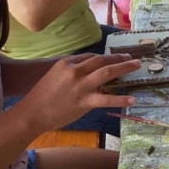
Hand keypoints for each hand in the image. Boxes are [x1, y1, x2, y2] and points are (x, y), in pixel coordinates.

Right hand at [16, 54, 139, 132]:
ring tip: (137, 66)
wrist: (32, 112)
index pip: (91, 56)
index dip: (106, 57)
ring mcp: (80, 85)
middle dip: (118, 58)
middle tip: (132, 57)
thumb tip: (88, 73)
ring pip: (107, 73)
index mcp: (66, 63)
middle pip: (102, 60)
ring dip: (124, 67)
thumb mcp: (55, 76)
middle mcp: (75, 71)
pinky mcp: (84, 101)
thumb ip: (71, 72)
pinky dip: (121, 99)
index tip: (116, 57)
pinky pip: (107, 99)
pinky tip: (132, 99)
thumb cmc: (41, 96)